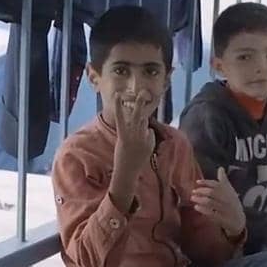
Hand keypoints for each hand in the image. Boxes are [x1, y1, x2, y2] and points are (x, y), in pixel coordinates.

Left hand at [109, 90, 155, 209]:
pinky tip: (117, 97)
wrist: (128, 173)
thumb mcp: (147, 151)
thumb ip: (149, 139)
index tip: (142, 113)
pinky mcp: (125, 136)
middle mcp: (144, 136)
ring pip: (137, 116)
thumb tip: (149, 130)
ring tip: (137, 93)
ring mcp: (135, 136)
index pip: (148, 124)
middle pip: (145, 117)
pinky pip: (122, 119)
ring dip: (137, 104)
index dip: (144, 119)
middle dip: (144, 106)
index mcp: (149, 139)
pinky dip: (120, 107)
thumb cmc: (135, 164)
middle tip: (145, 94)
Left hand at [191, 168, 245, 236]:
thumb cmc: (232, 204)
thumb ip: (224, 181)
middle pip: (213, 193)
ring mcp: (225, 210)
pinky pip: (211, 214)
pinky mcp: (223, 219)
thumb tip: (221, 168)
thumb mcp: (230, 192)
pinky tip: (196, 207)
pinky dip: (203, 210)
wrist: (239, 221)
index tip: (197, 182)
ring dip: (200, 200)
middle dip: (201, 191)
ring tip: (193, 198)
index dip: (206, 182)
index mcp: (229, 192)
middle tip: (193, 191)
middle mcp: (228, 200)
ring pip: (211, 203)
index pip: (217, 185)